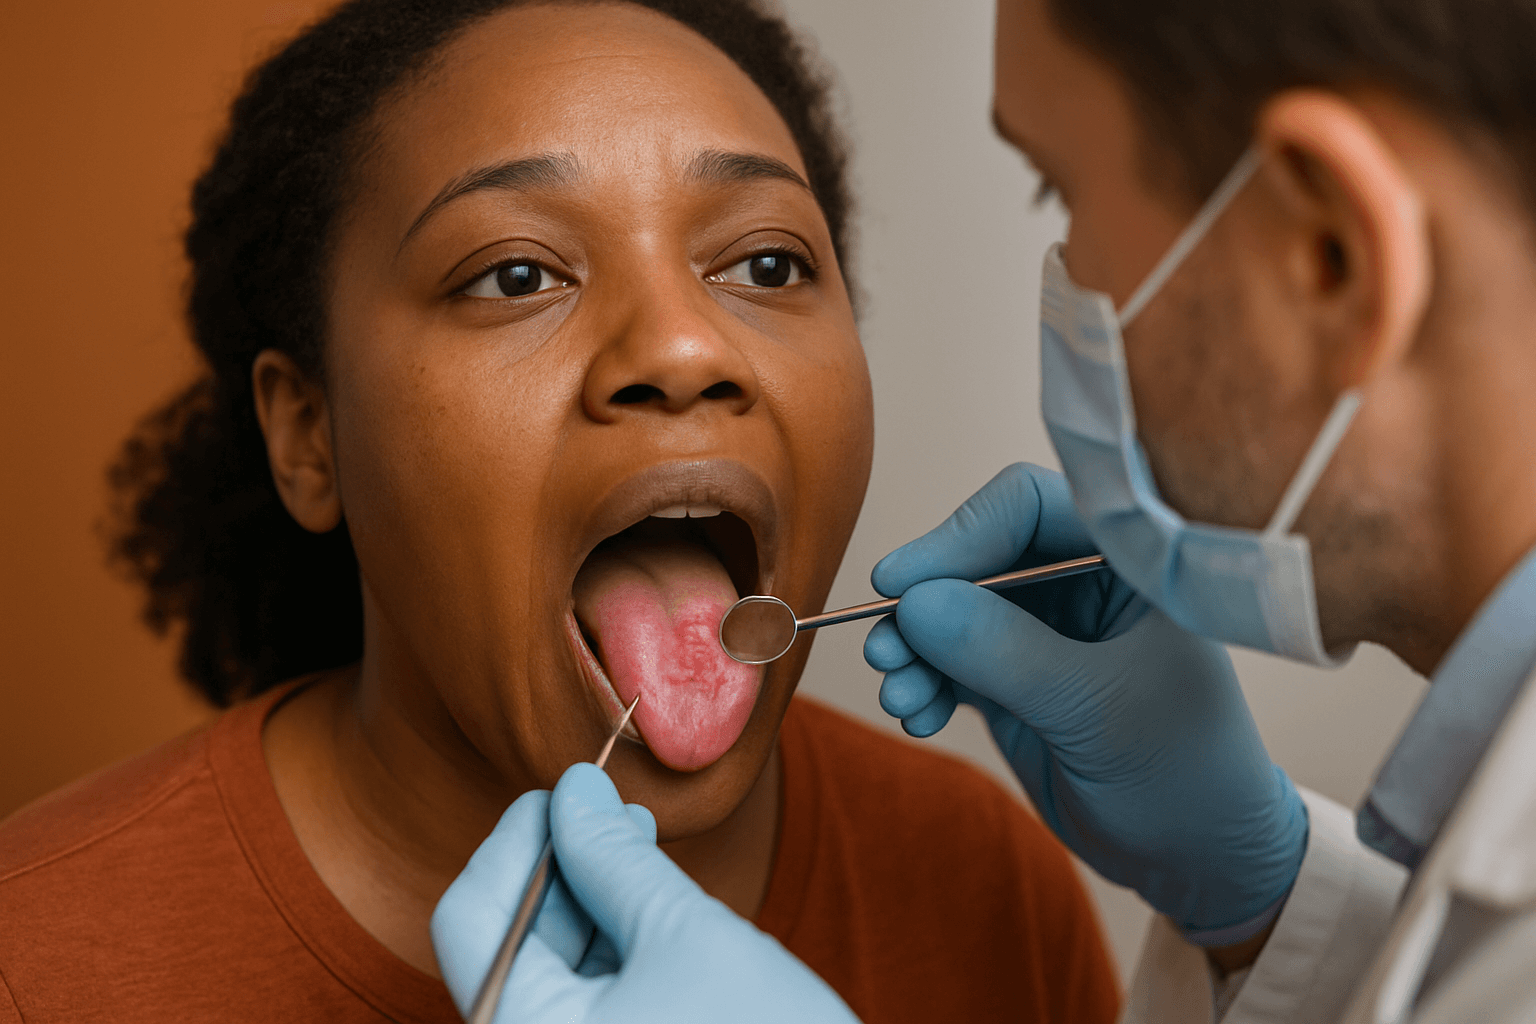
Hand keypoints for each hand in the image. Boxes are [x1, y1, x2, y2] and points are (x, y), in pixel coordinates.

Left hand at [431, 763, 860, 1022]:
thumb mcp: (686, 934)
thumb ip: (617, 859)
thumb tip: (576, 791)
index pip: (472, 919)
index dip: (515, 840)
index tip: (564, 788)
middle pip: (506, 945)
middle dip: (557, 865)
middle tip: (608, 810)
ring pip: (546, 972)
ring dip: (586, 901)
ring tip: (637, 845)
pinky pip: (582, 1002)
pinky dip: (608, 948)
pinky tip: (648, 904)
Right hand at [864, 463, 1306, 937]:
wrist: (1199, 861)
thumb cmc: (1185, 777)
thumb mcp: (1098, 711)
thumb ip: (1007, 652)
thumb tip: (913, 602)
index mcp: (1128, 562)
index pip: (1029, 507)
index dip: (959, 535)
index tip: (899, 583)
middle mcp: (1084, 583)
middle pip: (977, 556)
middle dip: (924, 602)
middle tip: (884, 651)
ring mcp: (1047, 631)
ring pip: (953, 612)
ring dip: (915, 650)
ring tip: (900, 698)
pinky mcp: (1016, 679)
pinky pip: (951, 662)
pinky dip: (926, 684)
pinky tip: (918, 719)